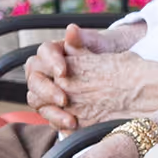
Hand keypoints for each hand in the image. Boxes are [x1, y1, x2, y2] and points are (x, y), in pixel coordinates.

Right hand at [24, 25, 141, 130]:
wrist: (123, 74)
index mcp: (55, 52)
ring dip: (52, 111)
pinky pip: (49, 117)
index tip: (63, 71)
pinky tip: (72, 128)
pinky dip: (58, 123)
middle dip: (47, 90)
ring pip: (36, 100)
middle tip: (64, 99)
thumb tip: (72, 29)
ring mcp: (49, 91)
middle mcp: (47, 71)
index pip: (43, 53)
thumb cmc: (109, 54)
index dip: (50, 61)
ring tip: (71, 120)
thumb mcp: (102, 45)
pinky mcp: (55, 108)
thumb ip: (86, 39)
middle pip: (34, 79)